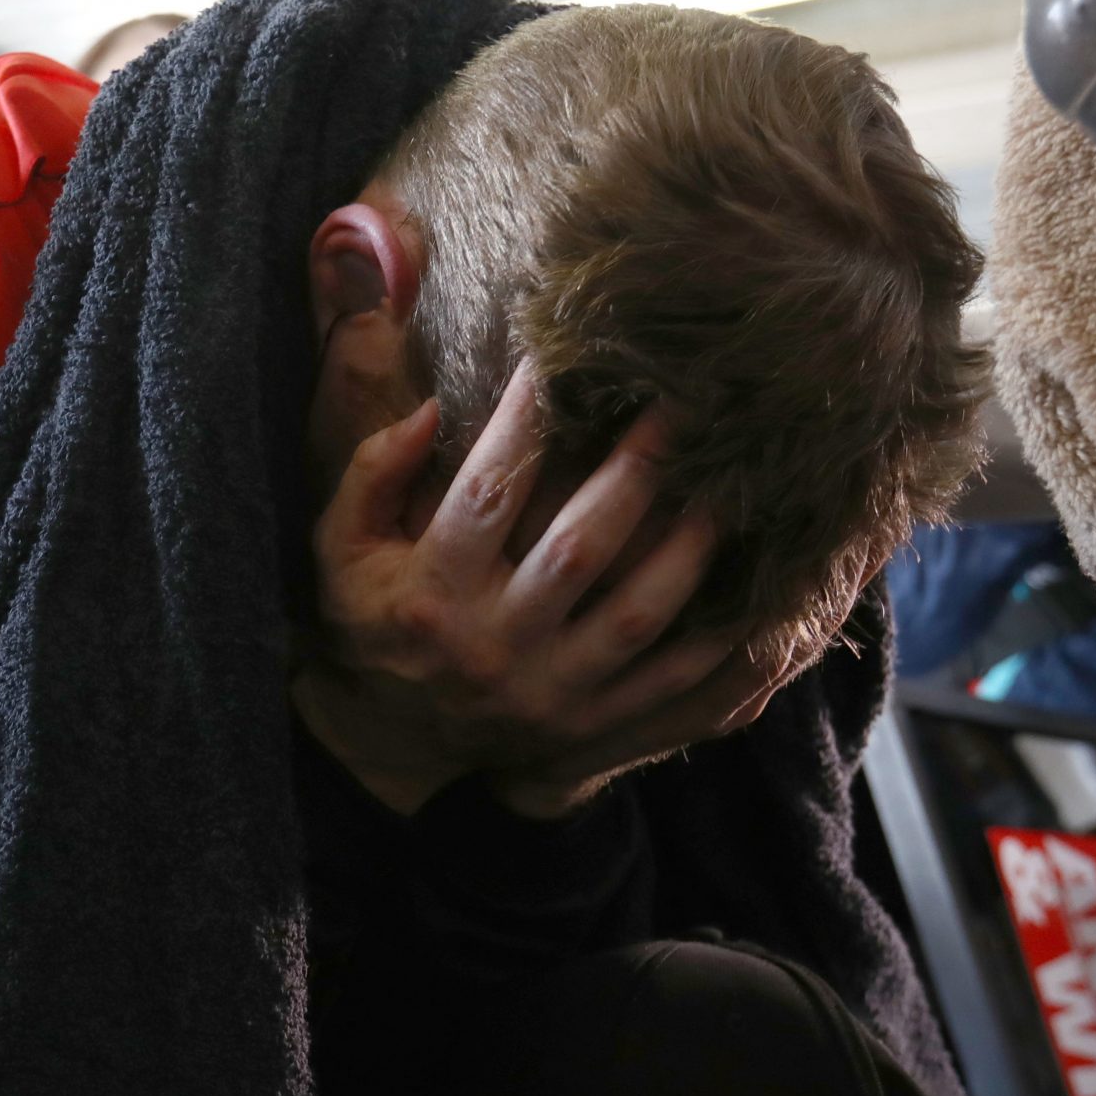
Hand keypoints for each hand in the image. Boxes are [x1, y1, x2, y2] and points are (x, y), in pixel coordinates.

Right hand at [294, 362, 768, 816]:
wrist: (384, 739)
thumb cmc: (371, 619)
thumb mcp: (339, 549)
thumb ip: (369, 475)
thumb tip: (426, 412)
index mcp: (432, 592)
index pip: (491, 488)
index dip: (530, 418)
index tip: (565, 356)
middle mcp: (493, 645)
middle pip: (580, 547)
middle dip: (637, 470)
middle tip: (681, 405)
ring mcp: (547, 692)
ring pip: (638, 613)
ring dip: (689, 545)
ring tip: (728, 484)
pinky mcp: (587, 727)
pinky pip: (668, 682)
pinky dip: (717, 638)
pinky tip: (756, 585)